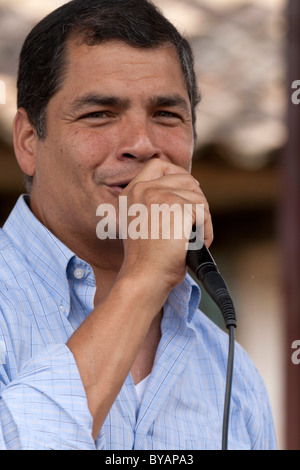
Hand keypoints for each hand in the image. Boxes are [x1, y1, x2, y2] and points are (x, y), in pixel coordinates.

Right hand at [118, 159, 212, 289]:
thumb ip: (151, 203)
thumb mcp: (138, 223)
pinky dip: (206, 231)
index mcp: (131, 193)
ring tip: (191, 239)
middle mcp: (143, 190)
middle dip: (195, 201)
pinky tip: (194, 244)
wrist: (145, 276)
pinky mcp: (180, 207)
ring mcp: (161, 196)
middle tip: (192, 224)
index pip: (158, 165)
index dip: (177, 173)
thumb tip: (185, 188)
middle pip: (185, 178)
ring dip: (201, 219)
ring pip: (198, 196)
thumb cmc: (146, 258)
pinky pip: (204, 213)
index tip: (187, 189)